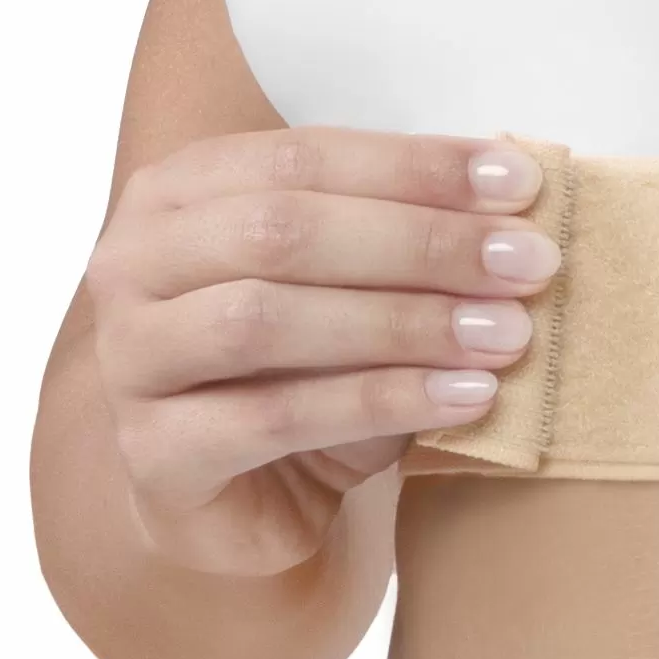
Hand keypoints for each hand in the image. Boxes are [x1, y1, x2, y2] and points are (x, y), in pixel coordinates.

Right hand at [78, 125, 557, 580]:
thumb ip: (406, 237)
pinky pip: (274, 416)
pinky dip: (381, 402)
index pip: (303, 156)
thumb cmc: (302, 373)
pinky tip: (466, 398)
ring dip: (404, 323)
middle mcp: (133, 262)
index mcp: (178, 192)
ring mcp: (129, 359)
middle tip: (528, 262)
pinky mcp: (153, 453)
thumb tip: (517, 196)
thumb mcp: (355, 290)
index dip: (417, 167)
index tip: (523, 185)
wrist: (237, 503)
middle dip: (422, 243)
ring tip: (506, 335)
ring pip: (269, 319)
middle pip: (284, 231)